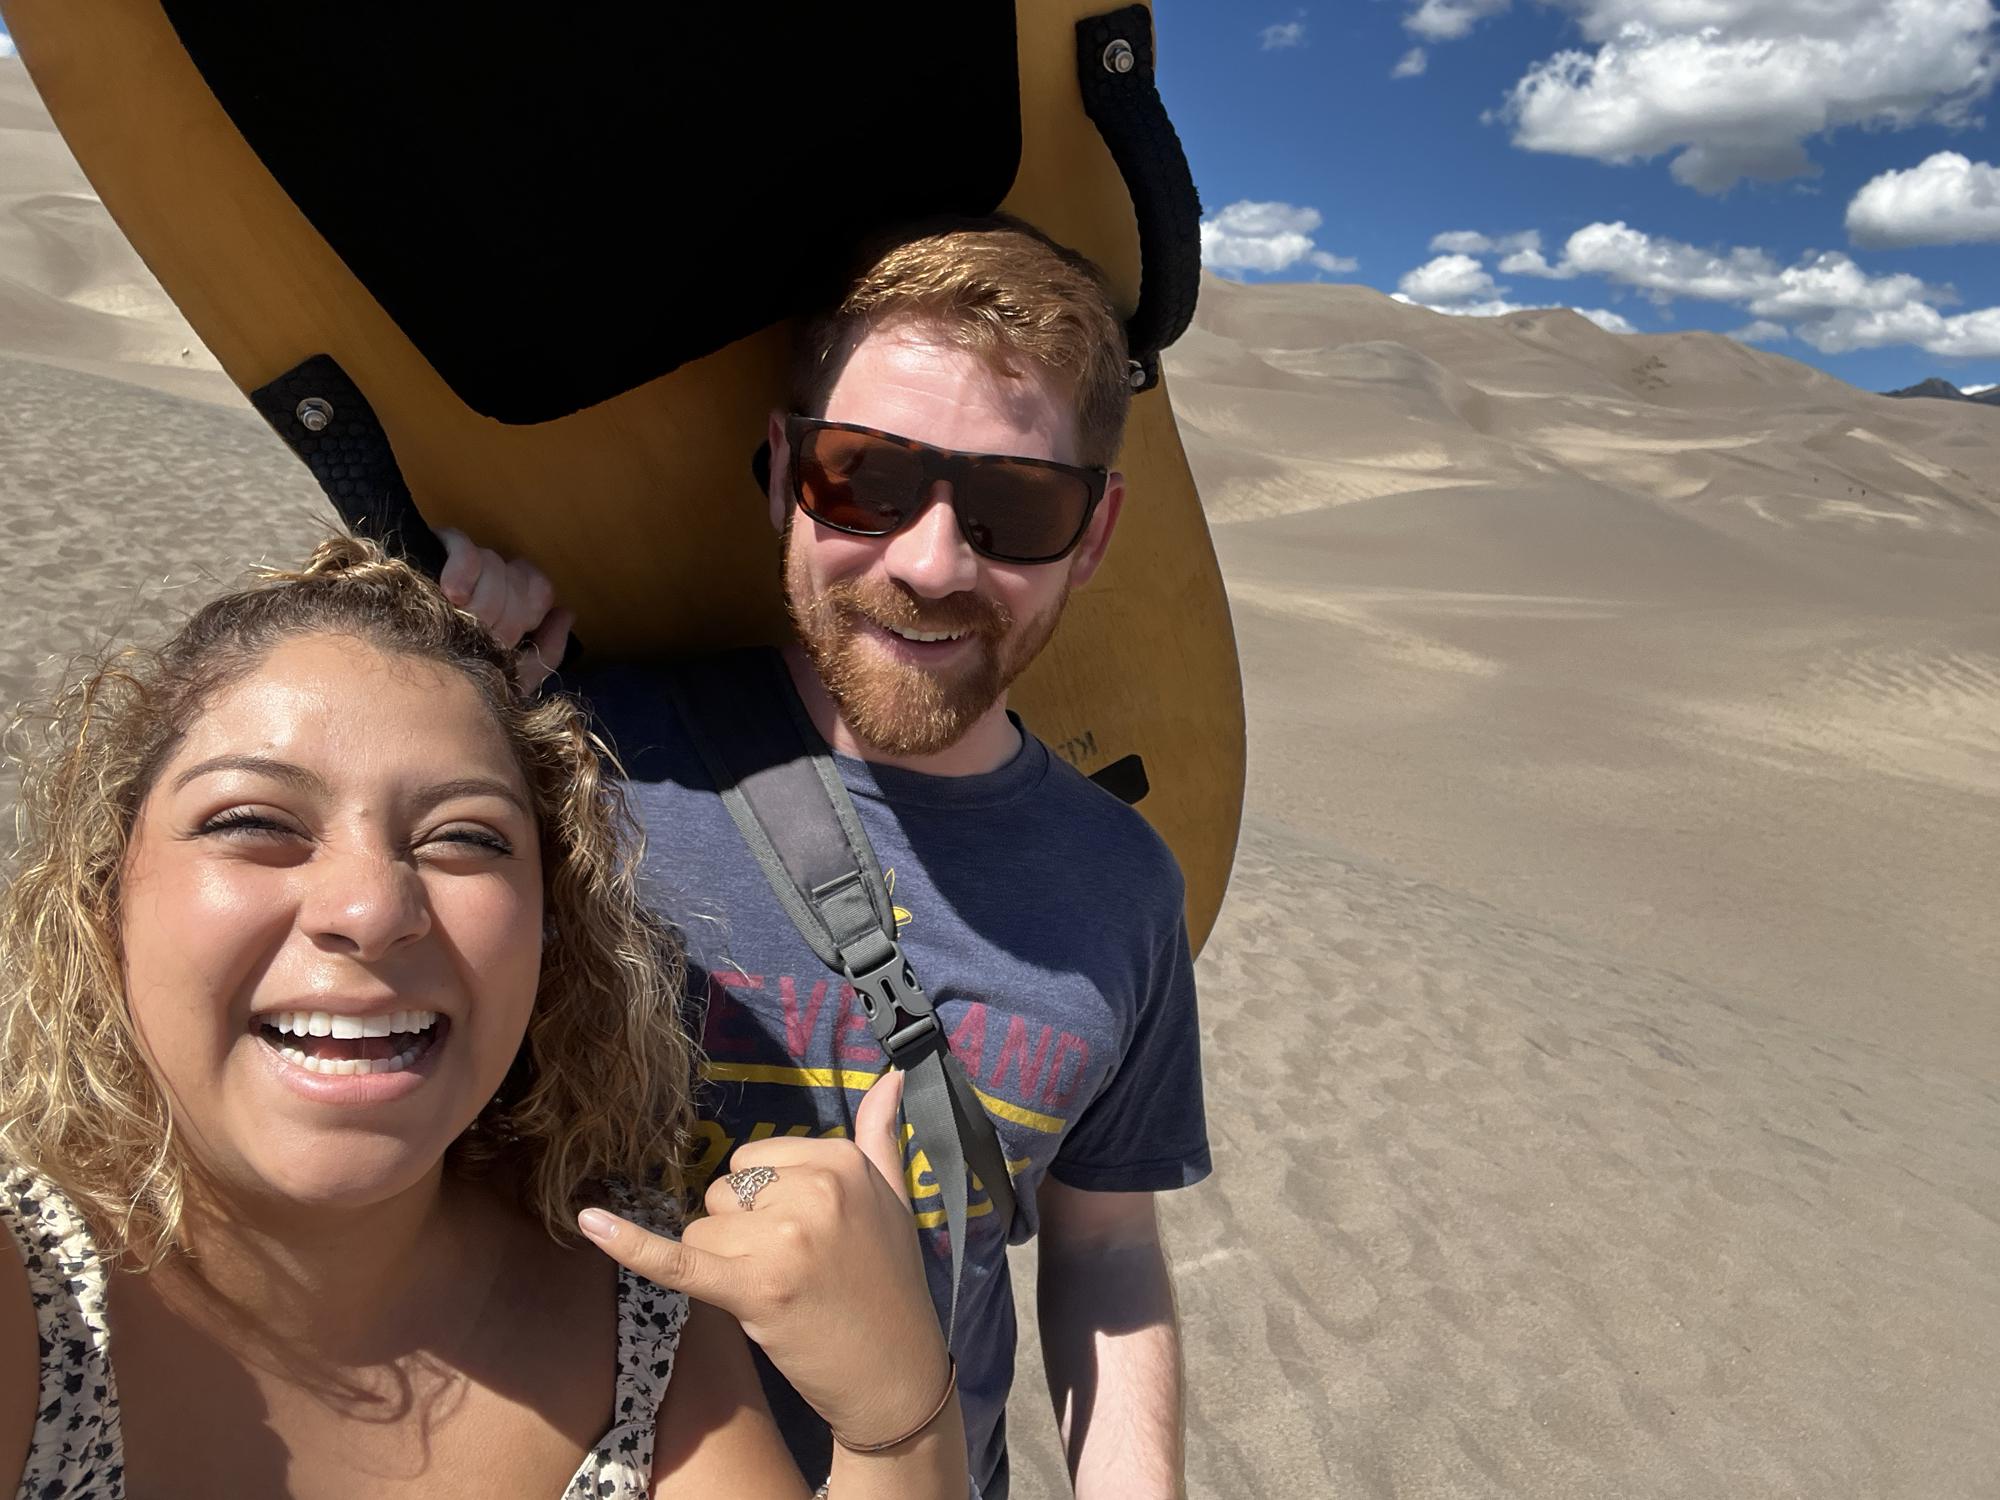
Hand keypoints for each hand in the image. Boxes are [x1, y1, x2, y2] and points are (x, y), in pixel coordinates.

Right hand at [436, 528, 573, 693]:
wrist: (401, 702)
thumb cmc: (459, 691)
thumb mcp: (508, 682)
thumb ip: (543, 654)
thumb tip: (566, 613)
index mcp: (504, 609)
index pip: (539, 587)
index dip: (531, 607)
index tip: (510, 635)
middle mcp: (483, 585)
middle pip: (518, 578)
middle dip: (505, 610)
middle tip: (480, 632)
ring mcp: (457, 569)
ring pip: (495, 563)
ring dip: (482, 594)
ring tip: (457, 615)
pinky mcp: (429, 553)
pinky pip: (464, 548)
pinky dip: (464, 569)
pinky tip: (453, 592)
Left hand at [578, 1069, 952, 1447]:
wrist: (896, 1374)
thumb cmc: (891, 1285)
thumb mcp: (896, 1199)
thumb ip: (880, 1135)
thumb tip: (889, 1076)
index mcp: (840, 1162)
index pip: (751, 1161)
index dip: (765, 1204)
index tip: (809, 1238)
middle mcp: (813, 1190)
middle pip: (723, 1195)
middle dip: (742, 1235)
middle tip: (797, 1272)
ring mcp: (783, 1240)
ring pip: (702, 1232)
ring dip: (725, 1267)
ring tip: (782, 1294)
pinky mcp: (753, 1289)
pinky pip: (678, 1259)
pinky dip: (631, 1245)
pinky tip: (590, 1222)